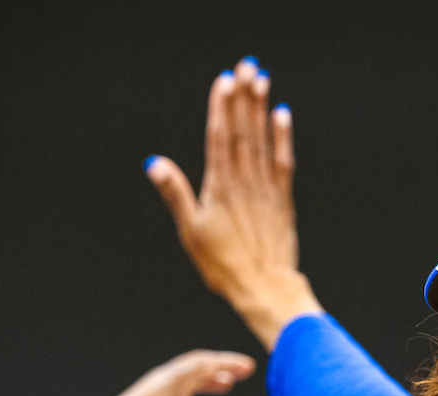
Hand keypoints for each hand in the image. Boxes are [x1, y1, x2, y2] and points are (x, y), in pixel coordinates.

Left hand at [86, 350, 259, 395]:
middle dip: (221, 369)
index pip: (209, 364)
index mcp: (177, 379)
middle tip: (239, 373)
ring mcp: (154, 390)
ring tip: (223, 387)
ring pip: (186, 381)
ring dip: (206, 382)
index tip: (249, 367)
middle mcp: (165, 379)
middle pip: (197, 368)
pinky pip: (175, 394)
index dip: (231, 364)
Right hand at [146, 58, 322, 350]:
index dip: (221, 107)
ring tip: (261, 80)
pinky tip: (282, 115)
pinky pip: (282, 161)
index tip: (224, 80)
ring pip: (262, 140)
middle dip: (243, 97)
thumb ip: (176, 193)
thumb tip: (155, 163)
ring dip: (261, 108)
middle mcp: (244, 181)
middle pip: (242, 130)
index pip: (219, 137)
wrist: (264, 287)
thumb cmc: (224, 265)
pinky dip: (282, 137)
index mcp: (220, 187)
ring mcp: (266, 188)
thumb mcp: (191, 232)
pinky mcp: (282, 199)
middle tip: (246, 66)